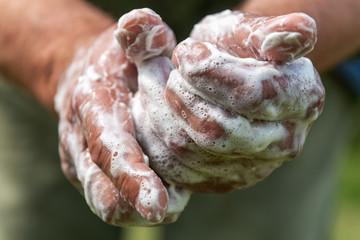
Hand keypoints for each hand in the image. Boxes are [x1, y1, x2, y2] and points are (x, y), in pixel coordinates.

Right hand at [55, 9, 189, 225]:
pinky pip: (114, 204)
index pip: (109, 148)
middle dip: (136, 204)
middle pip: (103, 189)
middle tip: (174, 203)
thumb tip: (143, 23)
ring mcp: (84, 163)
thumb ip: (142, 36)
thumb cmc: (119, 63)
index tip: (158, 203)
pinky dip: (138, 206)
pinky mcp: (92, 176)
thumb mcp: (131, 44)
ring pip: (108, 204)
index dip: (132, 177)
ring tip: (175, 198)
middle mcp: (81, 141)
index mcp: (92, 105)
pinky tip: (167, 194)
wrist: (87, 80)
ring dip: (140, 210)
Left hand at [122, 10, 324, 192]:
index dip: (208, 72)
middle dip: (181, 94)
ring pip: (190, 149)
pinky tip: (159, 110)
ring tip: (159, 84)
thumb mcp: (249, 32)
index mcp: (302, 98)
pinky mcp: (225, 180)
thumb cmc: (239, 51)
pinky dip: (158, 136)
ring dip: (161, 112)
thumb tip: (295, 33)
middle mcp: (285, 141)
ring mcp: (254, 167)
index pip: (251, 94)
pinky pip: (178, 167)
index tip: (185, 52)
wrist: (233, 80)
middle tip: (170, 71)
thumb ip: (272, 31)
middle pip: (218, 130)